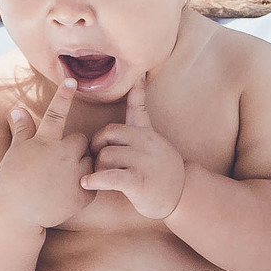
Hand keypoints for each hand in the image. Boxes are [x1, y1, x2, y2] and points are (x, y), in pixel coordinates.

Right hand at [0, 78, 94, 228]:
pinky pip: (92, 180)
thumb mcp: (15, 152)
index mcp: (45, 142)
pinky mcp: (83, 194)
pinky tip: (69, 190)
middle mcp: (63, 155)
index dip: (63, 95)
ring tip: (63, 177)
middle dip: (74, 147)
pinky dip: (85, 183)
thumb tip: (18, 109)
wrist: (16, 213)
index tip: (72, 80)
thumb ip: (22, 130)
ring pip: (89, 160)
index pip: (57, 113)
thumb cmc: (12, 180)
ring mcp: (74, 175)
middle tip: (59, 161)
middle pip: (81, 141)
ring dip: (81, 164)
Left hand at [83, 73, 186, 219]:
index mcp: (146, 133)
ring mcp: (144, 162)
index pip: (133, 109)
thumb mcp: (153, 137)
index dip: (135, 93)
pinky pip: (110, 177)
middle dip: (97, 146)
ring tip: (101, 176)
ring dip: (97, 167)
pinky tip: (87, 183)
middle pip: (108, 134)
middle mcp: (146, 144)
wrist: (182, 195)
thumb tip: (139, 78)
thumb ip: (139, 113)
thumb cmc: (160, 167)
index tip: (139, 75)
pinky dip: (96, 180)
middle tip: (97, 159)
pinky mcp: (139, 182)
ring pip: (105, 156)